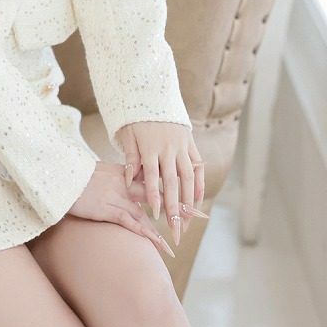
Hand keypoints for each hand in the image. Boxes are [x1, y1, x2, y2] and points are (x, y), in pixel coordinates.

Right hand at [67, 162, 178, 258]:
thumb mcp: (96, 171)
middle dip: (178, 204)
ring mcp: (117, 197)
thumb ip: (111, 176)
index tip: (187, 190)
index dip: (170, 186)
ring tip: (182, 235)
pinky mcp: (108, 209)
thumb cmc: (73, 176)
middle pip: (157, 194)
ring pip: (149, 213)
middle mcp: (123, 183)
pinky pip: (133, 224)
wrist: (58, 177)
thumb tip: (121, 179)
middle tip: (198, 214)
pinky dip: (149, 235)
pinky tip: (161, 246)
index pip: (151, 178)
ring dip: (166, 225)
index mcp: (122, 171)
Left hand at [115, 121, 206, 245]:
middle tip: (175, 230)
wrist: (153, 96)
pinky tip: (198, 202)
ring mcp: (182, 147)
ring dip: (189, 201)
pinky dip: (200, 184)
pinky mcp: (191, 144)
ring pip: (188, 177)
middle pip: (173, 182)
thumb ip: (130, 157)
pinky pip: (198, 167)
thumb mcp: (127, 135)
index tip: (155, 215)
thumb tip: (128, 180)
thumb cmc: (135, 120)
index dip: (154, 196)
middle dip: (174, 208)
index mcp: (150, 147)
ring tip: (187, 222)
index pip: (153, 176)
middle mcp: (168, 148)